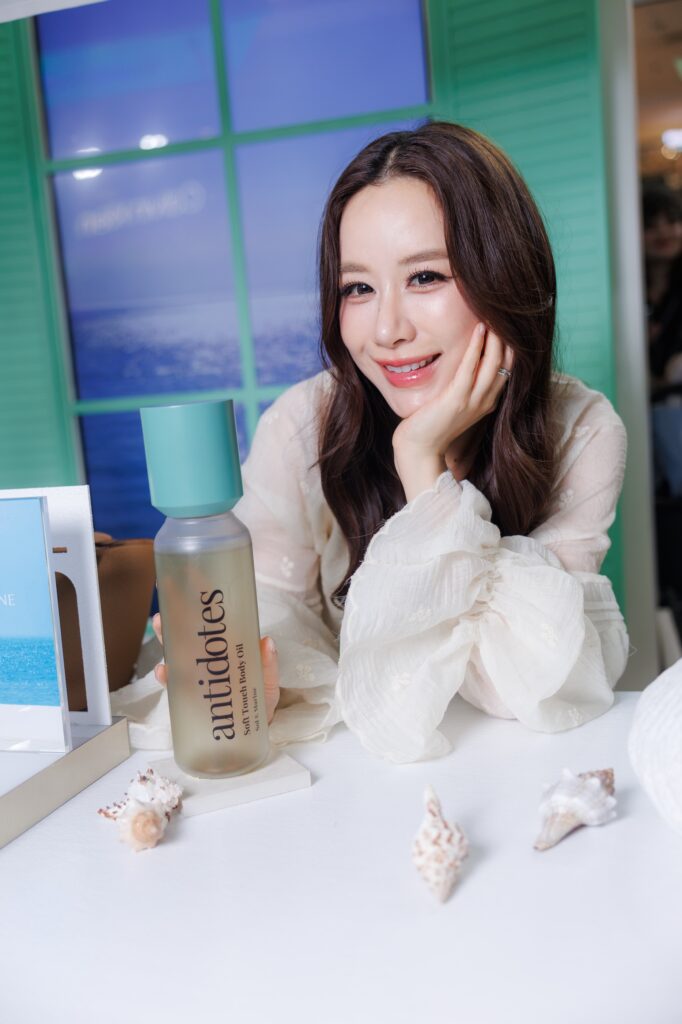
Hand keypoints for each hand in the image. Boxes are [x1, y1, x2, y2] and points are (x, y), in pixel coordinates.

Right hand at [152, 613, 279, 724]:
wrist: (251, 734)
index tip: (192, 593)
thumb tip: (267, 641)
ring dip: (167, 642)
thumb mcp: (268, 683)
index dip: (201, 610)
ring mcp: (197, 678)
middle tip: (164, 612)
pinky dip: (167, 676)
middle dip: (175, 621)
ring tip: (161, 628)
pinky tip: (164, 671)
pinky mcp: (189, 697)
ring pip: (177, 656)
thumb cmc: (260, 703)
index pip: (213, 629)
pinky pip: (174, 684)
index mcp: (228, 653)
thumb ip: (268, 666)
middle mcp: (209, 662)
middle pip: (189, 638)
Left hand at [392, 323, 512, 499]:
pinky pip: (472, 368)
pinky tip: (479, 329)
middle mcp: (485, 401)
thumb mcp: (452, 403)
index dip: (510, 346)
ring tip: (493, 314)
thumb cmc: (430, 426)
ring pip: (494, 363)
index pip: (507, 369)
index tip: (507, 324)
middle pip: (506, 363)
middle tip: (503, 313)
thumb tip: (460, 363)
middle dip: (507, 337)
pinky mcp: (457, 400)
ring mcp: (473, 401)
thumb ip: (461, 386)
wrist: (419, 450)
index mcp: (486, 402)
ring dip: (495, 337)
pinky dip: (476, 347)